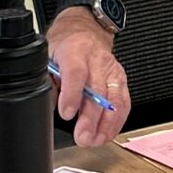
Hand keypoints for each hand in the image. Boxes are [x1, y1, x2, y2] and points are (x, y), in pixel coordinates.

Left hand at [47, 6, 131, 147]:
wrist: (85, 30)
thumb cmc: (65, 46)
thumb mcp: (49, 57)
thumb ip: (49, 82)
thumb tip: (49, 106)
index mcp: (75, 51)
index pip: (77, 73)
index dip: (72, 95)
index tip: (67, 114)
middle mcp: (97, 60)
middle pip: (97, 91)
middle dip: (91, 119)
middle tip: (83, 137)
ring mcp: (112, 70)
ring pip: (115, 99)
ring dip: (106, 124)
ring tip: (95, 141)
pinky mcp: (121, 79)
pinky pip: (124, 102)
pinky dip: (117, 122)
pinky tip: (107, 133)